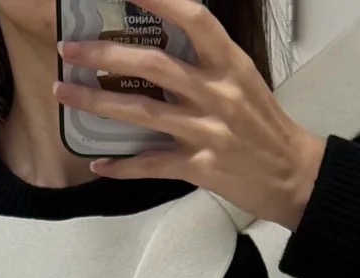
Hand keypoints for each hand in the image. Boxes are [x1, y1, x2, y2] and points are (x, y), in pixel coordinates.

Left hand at [53, 0, 325, 227]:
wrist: (294, 176)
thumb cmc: (265, 126)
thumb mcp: (243, 80)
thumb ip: (206, 62)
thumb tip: (160, 44)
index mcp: (230, 64)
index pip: (193, 19)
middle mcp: (218, 94)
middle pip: (154, 66)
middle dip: (106, 55)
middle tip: (70, 48)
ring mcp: (209, 133)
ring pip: (143, 114)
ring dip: (98, 104)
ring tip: (65, 92)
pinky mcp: (202, 170)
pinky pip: (153, 165)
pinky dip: (123, 167)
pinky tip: (98, 165)